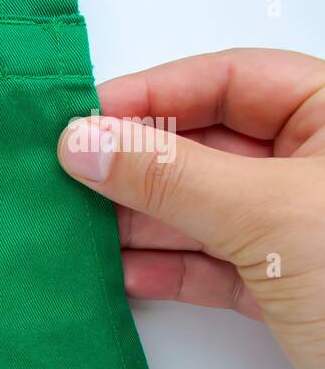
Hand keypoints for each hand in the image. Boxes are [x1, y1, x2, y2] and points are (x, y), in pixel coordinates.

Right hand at [57, 48, 324, 368]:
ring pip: (203, 207)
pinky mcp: (290, 288)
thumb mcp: (268, 215)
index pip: (231, 79)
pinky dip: (166, 268)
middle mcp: (320, 167)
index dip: (153, 94)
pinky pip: (213, 264)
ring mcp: (303, 229)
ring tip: (79, 226)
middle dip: (137, 163)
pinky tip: (122, 270)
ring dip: (140, 219)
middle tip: (68, 174)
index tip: (84, 118)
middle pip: (208, 144)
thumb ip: (170, 176)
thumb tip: (88, 142)